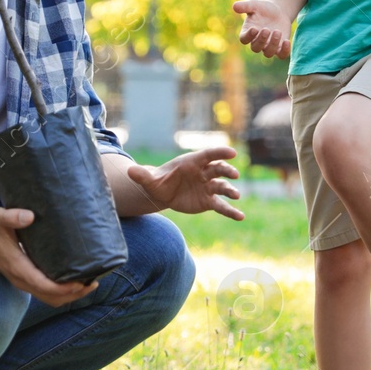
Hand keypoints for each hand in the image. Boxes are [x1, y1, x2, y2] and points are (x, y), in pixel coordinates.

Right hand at [0, 208, 98, 306]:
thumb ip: (12, 216)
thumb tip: (30, 216)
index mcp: (17, 267)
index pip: (42, 285)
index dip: (62, 288)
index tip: (80, 282)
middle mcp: (21, 280)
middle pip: (51, 297)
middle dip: (73, 294)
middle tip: (92, 282)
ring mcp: (24, 283)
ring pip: (50, 298)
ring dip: (70, 295)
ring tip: (89, 283)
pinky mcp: (28, 282)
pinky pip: (47, 294)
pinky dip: (63, 293)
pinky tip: (76, 281)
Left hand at [126, 147, 244, 220]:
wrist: (163, 193)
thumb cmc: (158, 182)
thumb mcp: (149, 180)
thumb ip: (142, 175)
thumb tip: (129, 171)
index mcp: (192, 162)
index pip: (208, 155)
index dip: (220, 152)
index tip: (232, 153)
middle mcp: (203, 173)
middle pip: (218, 169)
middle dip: (226, 170)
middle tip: (233, 174)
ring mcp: (208, 187)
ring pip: (222, 187)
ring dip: (230, 190)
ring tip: (235, 196)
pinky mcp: (209, 202)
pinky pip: (222, 206)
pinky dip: (231, 211)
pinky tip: (240, 217)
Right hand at [232, 0, 291, 58]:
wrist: (278, 12)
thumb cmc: (263, 9)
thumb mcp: (254, 4)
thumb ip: (245, 6)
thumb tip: (234, 6)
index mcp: (248, 32)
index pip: (244, 39)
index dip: (248, 36)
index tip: (254, 28)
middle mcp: (257, 42)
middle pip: (256, 48)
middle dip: (261, 40)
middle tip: (267, 29)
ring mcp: (268, 46)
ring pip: (268, 53)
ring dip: (273, 44)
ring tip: (277, 31)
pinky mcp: (280, 48)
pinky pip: (281, 55)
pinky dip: (285, 51)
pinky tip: (287, 41)